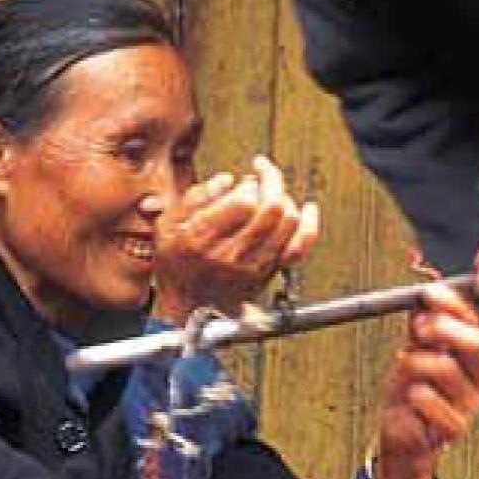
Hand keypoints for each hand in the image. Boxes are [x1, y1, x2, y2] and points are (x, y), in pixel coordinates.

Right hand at [154, 156, 318, 320]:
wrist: (186, 301)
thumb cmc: (177, 260)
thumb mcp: (168, 223)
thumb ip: (196, 197)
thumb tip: (228, 180)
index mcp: (202, 238)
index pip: (244, 203)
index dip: (249, 186)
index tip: (243, 183)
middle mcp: (230, 255)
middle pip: (272, 208)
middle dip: (271, 183)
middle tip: (262, 177)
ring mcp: (253, 266)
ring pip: (288, 222)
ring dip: (285, 199)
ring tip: (271, 194)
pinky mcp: (268, 273)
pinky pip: (299, 247)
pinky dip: (309, 225)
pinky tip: (308, 208)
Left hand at [364, 286, 478, 478]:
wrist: (404, 436)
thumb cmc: (413, 393)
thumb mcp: (415, 351)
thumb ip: (421, 325)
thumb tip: (424, 293)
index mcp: (477, 359)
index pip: (476, 324)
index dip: (453, 305)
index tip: (427, 295)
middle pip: (477, 344)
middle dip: (444, 329)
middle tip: (418, 328)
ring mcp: (471, 405)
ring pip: (445, 368)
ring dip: (415, 363)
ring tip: (403, 369)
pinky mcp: (455, 428)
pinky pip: (428, 399)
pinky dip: (411, 393)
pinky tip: (409, 398)